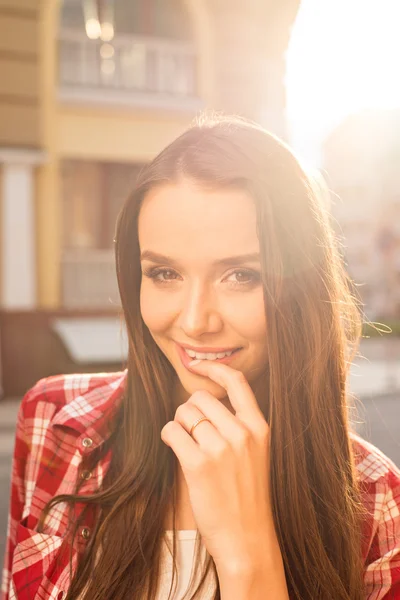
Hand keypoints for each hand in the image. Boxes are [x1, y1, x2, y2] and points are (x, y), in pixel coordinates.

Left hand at [161, 360, 280, 574]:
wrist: (248, 540)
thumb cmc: (248, 498)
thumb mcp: (257, 454)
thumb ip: (239, 426)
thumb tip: (203, 402)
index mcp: (259, 428)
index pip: (237, 382)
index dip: (214, 368)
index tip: (199, 366)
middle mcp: (242, 433)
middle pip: (201, 398)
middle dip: (189, 409)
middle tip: (189, 429)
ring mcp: (221, 448)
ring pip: (184, 412)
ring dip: (178, 423)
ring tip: (184, 442)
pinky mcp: (199, 465)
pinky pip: (172, 431)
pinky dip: (168, 435)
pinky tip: (173, 446)